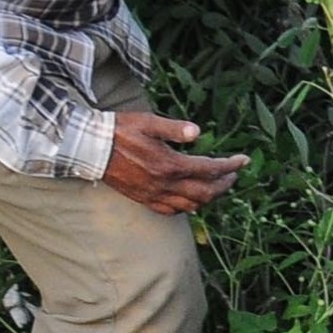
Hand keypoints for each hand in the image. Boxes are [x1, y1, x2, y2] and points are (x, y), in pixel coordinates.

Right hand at [101, 111, 248, 214]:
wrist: (89, 147)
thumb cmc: (119, 130)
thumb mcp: (148, 122)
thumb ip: (175, 129)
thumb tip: (197, 132)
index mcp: (169, 164)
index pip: (210, 169)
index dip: (230, 166)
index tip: (243, 160)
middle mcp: (164, 184)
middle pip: (206, 192)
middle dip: (225, 184)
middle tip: (233, 175)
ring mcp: (153, 194)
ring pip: (191, 205)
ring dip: (209, 197)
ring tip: (216, 185)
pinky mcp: (143, 199)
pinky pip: (171, 211)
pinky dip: (187, 207)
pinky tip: (191, 199)